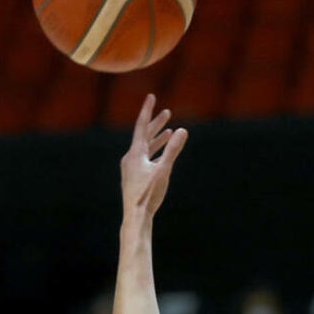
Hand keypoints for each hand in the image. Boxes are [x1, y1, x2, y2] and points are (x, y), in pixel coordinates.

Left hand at [121, 94, 186, 222]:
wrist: (135, 217)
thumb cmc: (148, 195)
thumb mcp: (163, 171)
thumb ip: (173, 150)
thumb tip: (183, 130)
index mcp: (135, 154)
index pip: (141, 126)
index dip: (147, 110)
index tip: (151, 96)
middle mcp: (130, 158)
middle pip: (143, 135)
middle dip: (155, 123)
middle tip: (166, 112)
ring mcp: (131, 168)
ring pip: (145, 147)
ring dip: (156, 138)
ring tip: (168, 130)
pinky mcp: (134, 176)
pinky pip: (145, 157)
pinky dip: (155, 151)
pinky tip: (163, 154)